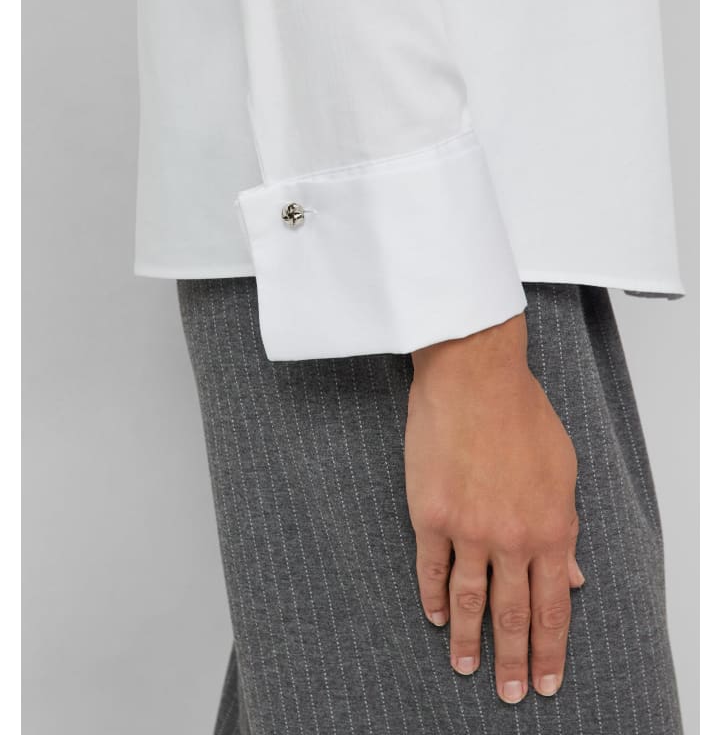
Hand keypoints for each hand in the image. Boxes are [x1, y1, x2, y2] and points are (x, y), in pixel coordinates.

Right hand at [405, 312, 582, 702]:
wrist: (475, 378)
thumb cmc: (523, 413)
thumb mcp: (563, 469)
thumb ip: (566, 527)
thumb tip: (572, 576)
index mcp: (550, 527)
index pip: (553, 606)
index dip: (551, 648)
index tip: (548, 679)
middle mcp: (510, 537)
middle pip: (512, 614)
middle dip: (514, 660)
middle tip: (511, 694)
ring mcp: (467, 528)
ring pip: (467, 600)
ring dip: (467, 641)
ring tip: (467, 669)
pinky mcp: (429, 514)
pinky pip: (429, 569)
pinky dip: (431, 598)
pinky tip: (433, 617)